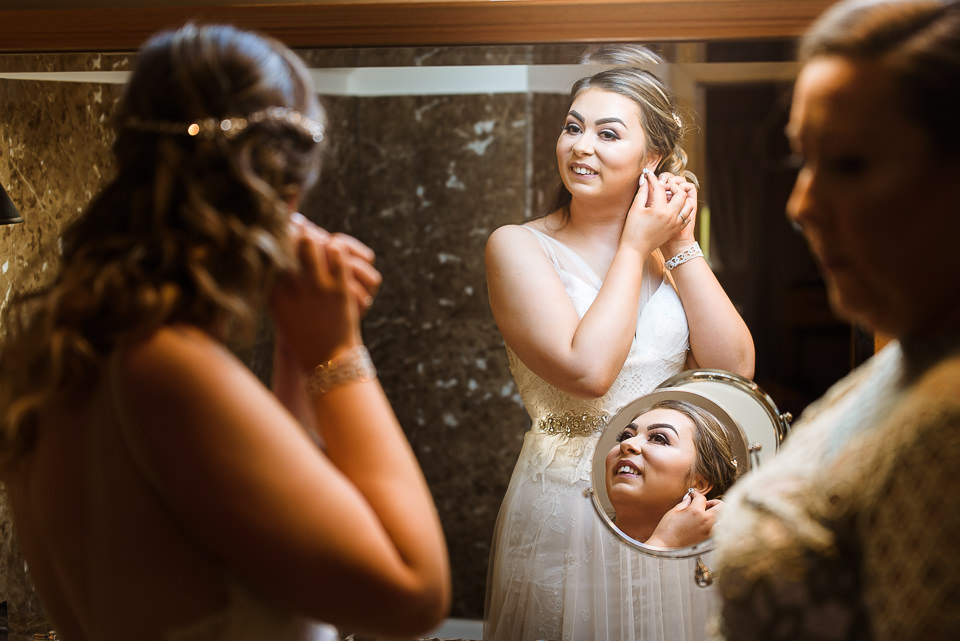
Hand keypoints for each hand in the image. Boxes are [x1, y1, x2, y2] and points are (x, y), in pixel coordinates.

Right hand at [269, 214, 375, 369]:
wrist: (327, 361)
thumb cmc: (302, 334)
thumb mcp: (279, 312)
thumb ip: (272, 286)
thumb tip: (268, 259)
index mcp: (273, 294)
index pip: (267, 254)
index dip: (272, 237)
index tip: (278, 229)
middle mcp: (292, 289)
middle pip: (287, 243)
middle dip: (295, 233)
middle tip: (302, 232)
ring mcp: (316, 288)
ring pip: (312, 243)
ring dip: (317, 239)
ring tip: (320, 243)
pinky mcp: (340, 290)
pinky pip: (338, 253)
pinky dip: (338, 247)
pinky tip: (337, 252)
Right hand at [621, 169, 690, 255]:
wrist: (636, 249)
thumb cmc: (632, 230)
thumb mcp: (635, 209)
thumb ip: (642, 192)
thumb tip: (644, 179)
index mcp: (659, 210)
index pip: (660, 188)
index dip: (653, 180)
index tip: (649, 176)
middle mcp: (671, 216)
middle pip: (680, 193)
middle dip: (673, 186)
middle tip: (663, 187)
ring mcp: (675, 224)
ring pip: (688, 205)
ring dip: (681, 198)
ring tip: (671, 197)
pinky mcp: (676, 229)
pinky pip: (687, 216)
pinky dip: (684, 209)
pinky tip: (674, 208)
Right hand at [645, 490, 722, 547]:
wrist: (666, 548)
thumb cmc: (667, 530)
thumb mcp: (674, 512)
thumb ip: (685, 503)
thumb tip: (690, 498)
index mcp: (695, 512)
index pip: (702, 498)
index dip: (696, 494)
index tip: (693, 496)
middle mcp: (706, 521)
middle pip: (721, 506)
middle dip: (714, 503)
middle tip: (705, 505)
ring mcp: (709, 531)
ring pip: (722, 518)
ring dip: (716, 514)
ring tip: (706, 515)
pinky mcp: (709, 540)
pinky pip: (717, 529)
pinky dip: (714, 525)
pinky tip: (704, 525)